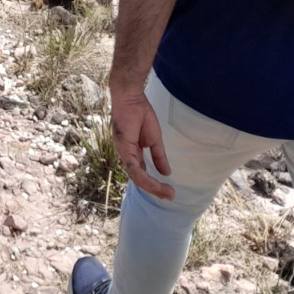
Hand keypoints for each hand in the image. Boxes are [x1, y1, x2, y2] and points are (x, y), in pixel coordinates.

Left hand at [110, 85, 173, 200]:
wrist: (132, 98)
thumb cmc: (140, 114)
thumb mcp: (154, 139)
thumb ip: (158, 156)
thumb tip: (167, 173)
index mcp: (133, 154)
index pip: (142, 175)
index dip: (155, 185)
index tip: (170, 192)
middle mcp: (127, 156)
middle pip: (139, 179)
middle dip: (155, 190)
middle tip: (170, 196)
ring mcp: (124, 152)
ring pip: (136, 177)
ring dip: (151, 186)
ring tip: (166, 192)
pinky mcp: (123, 147)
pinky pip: (133, 167)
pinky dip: (143, 177)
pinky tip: (154, 183)